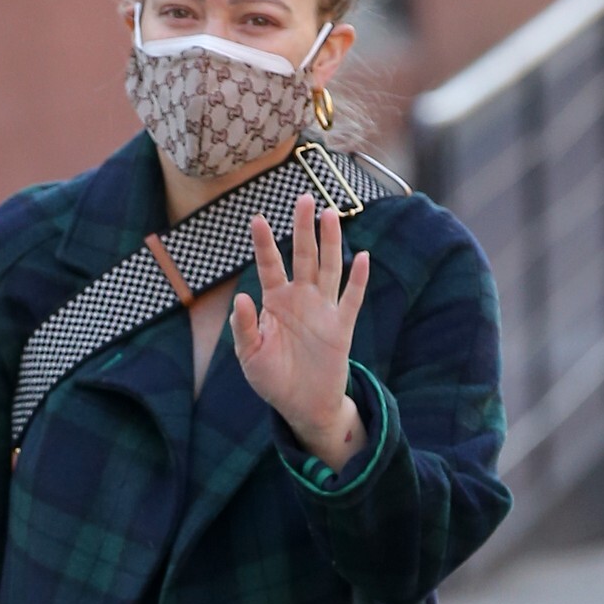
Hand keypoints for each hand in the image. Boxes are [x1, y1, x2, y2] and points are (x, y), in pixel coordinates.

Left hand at [232, 193, 370, 465]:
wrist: (302, 406)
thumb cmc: (272, 379)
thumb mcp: (249, 356)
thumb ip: (244, 327)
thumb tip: (241, 298)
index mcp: (275, 302)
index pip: (270, 265)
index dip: (264, 243)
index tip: (257, 218)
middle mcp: (300, 299)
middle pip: (304, 256)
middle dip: (303, 228)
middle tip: (303, 198)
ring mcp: (322, 310)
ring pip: (328, 268)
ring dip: (330, 242)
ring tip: (329, 214)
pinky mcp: (341, 327)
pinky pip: (351, 299)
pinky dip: (358, 280)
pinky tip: (362, 258)